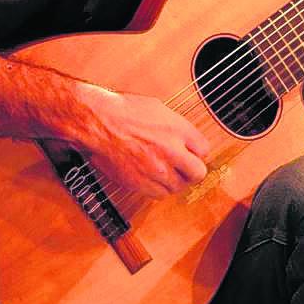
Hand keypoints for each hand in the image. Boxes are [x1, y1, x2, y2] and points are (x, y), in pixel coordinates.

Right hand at [78, 88, 210, 200]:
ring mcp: (156, 168)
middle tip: (185, 168)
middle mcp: (171, 151)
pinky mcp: (140, 182)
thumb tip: (185, 138)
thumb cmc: (123, 110)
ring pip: (179, 186)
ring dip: (175, 181)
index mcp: (178, 130)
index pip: (204, 150)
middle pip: (198, 173)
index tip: (192, 153)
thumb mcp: (158, 109)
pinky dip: (158, 188)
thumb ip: (176, 127)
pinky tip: (153, 179)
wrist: (98, 122)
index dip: (197, 152)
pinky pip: (159, 194)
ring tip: (166, 173)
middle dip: (193, 171)